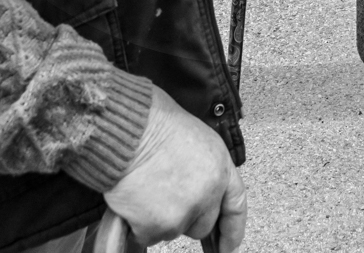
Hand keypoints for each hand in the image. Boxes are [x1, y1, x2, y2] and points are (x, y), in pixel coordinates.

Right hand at [103, 86, 246, 251]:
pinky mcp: (157, 226)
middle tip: (165, 194)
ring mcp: (183, 213)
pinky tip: (135, 197)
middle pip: (202, 225)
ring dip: (160, 217)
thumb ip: (204, 168)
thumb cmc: (154, 121)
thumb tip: (200, 190)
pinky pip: (148, 234)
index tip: (226, 246)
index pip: (236, 206)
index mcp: (220, 167)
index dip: (232, 230)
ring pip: (173, 230)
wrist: (127, 128)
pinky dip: (139, 223)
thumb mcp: (194, 137)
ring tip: (147, 185)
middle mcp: (207, 193)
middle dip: (185, 217)